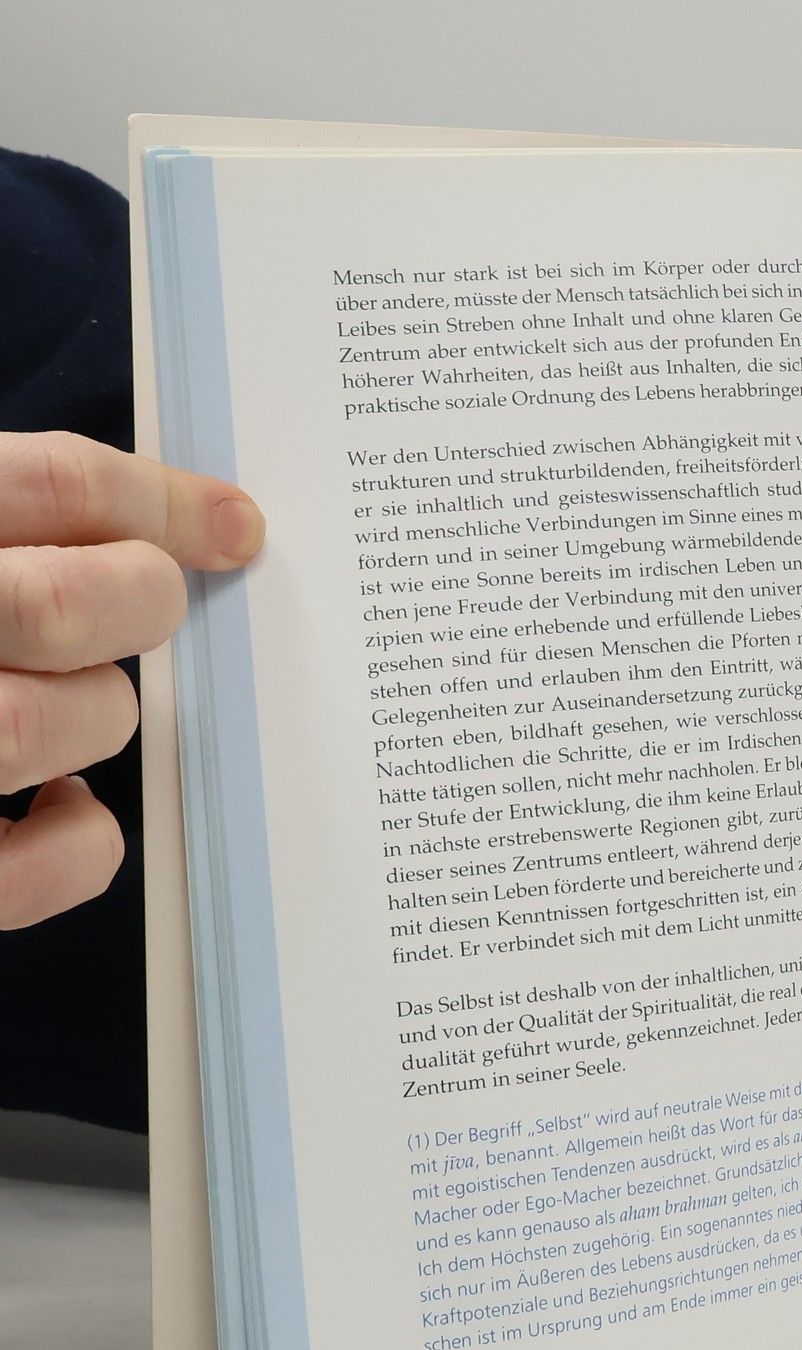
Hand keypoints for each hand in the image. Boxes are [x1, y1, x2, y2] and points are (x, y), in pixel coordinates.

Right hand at [0, 431, 263, 927]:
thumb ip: (0, 520)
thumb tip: (166, 530)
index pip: (48, 484)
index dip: (159, 502)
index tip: (230, 526)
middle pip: (69, 604)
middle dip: (141, 601)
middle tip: (145, 602)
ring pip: (64, 722)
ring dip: (99, 709)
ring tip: (64, 697)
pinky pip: (45, 865)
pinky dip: (84, 839)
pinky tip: (59, 803)